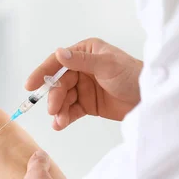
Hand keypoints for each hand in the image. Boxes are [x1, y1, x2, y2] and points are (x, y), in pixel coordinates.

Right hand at [26, 38, 142, 130]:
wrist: (148, 99)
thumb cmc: (132, 76)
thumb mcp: (107, 65)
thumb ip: (81, 61)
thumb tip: (60, 53)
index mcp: (85, 54)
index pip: (58, 62)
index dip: (42, 73)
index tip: (30, 85)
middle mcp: (81, 69)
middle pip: (59, 84)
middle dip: (54, 98)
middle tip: (53, 110)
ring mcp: (83, 88)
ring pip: (63, 99)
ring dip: (58, 111)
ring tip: (59, 121)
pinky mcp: (86, 104)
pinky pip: (70, 111)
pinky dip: (64, 118)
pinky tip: (60, 125)